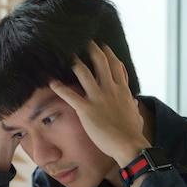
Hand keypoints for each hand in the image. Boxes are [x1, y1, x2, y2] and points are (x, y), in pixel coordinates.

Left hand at [49, 41, 149, 166]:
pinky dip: (59, 88)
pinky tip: (51, 82)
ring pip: (84, 73)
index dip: (107, 53)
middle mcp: (110, 90)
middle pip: (100, 62)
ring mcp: (98, 98)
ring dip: (74, 62)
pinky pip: (70, 95)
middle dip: (91, 49)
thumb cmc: (132, 132)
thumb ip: (132, 105)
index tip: (102, 46)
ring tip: (65, 55)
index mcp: (122, 90)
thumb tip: (134, 103)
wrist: (128, 144)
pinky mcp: (87, 110)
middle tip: (83, 41)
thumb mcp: (135, 113)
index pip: (115, 65)